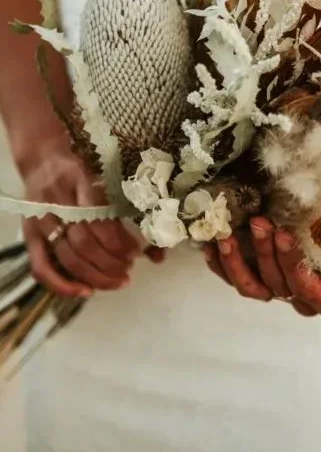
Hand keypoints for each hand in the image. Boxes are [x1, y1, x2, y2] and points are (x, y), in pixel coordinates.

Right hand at [22, 142, 160, 298]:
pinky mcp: (29, 235)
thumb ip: (131, 210)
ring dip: (95, 276)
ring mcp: (41, 220)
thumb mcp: (107, 179)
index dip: (119, 243)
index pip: (100, 221)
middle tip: (128, 270)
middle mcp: (58, 201)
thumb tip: (160, 253)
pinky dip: (62, 285)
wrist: (43, 160)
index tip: (137, 253)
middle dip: (110, 263)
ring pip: (66, 257)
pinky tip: (85, 292)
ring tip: (116, 281)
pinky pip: (40, 267)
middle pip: (83, 243)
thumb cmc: (84, 172)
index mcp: (81, 181)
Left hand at [204, 218, 320, 320]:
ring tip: (230, 234)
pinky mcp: (262, 280)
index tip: (286, 232)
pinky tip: (211, 245)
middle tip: (261, 221)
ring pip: (253, 286)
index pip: (306, 287)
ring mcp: (281, 292)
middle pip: (278, 284)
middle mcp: (305, 302)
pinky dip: (222, 264)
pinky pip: (237, 279)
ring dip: (238, 261)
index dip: (292, 263)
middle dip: (265, 253)